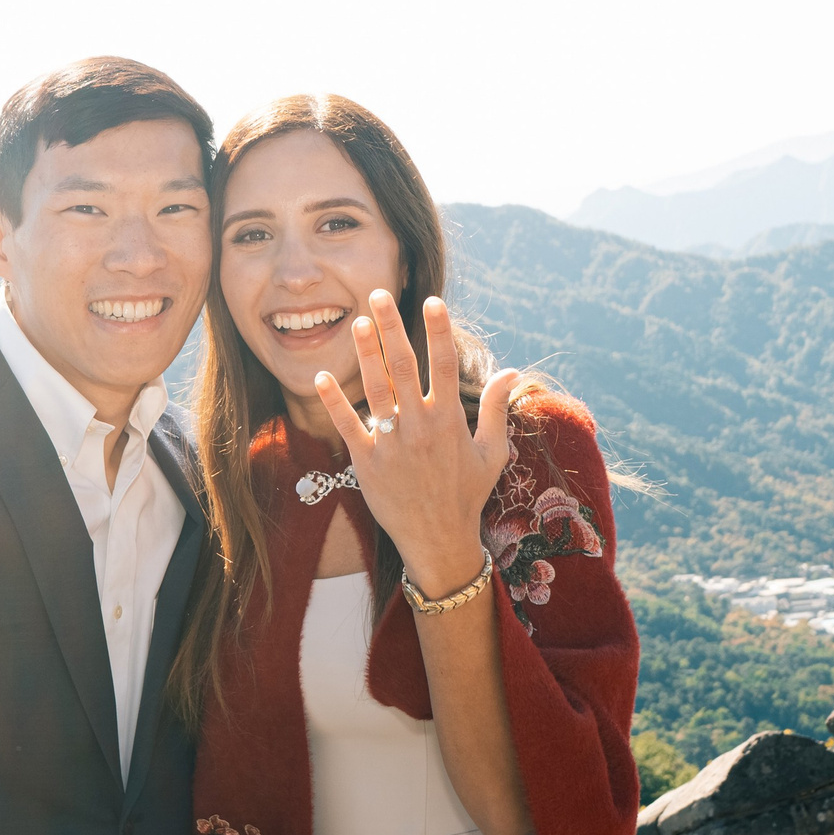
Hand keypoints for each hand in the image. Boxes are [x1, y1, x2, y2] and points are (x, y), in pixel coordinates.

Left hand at [316, 290, 517, 601]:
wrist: (437, 540)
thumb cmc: (467, 494)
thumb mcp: (491, 453)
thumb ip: (499, 411)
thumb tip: (512, 371)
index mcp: (450, 421)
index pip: (446, 366)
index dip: (439, 331)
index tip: (432, 300)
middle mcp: (420, 427)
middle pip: (404, 366)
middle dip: (391, 327)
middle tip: (378, 294)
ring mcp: (391, 444)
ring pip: (375, 389)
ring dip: (364, 354)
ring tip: (357, 322)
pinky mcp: (366, 461)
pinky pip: (347, 425)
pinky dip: (334, 401)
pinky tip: (321, 376)